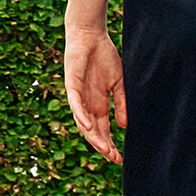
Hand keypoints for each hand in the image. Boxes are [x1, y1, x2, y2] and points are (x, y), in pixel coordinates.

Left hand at [64, 26, 126, 163]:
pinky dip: (80, 115)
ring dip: (92, 136)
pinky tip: (88, 126)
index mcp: (98, 104)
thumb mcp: (117, 83)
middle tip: (114, 158)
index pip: (102, 129)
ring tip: (103, 149)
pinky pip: (75, 104)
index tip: (119, 158)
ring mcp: (78, 95)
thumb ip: (121, 103)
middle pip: (92, 130)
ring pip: (83, 122)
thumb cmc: (104, 58)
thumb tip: (124, 126)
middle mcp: (86, 103)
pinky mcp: (72, 85)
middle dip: (102, 145)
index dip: (110, 143)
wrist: (92, 37)